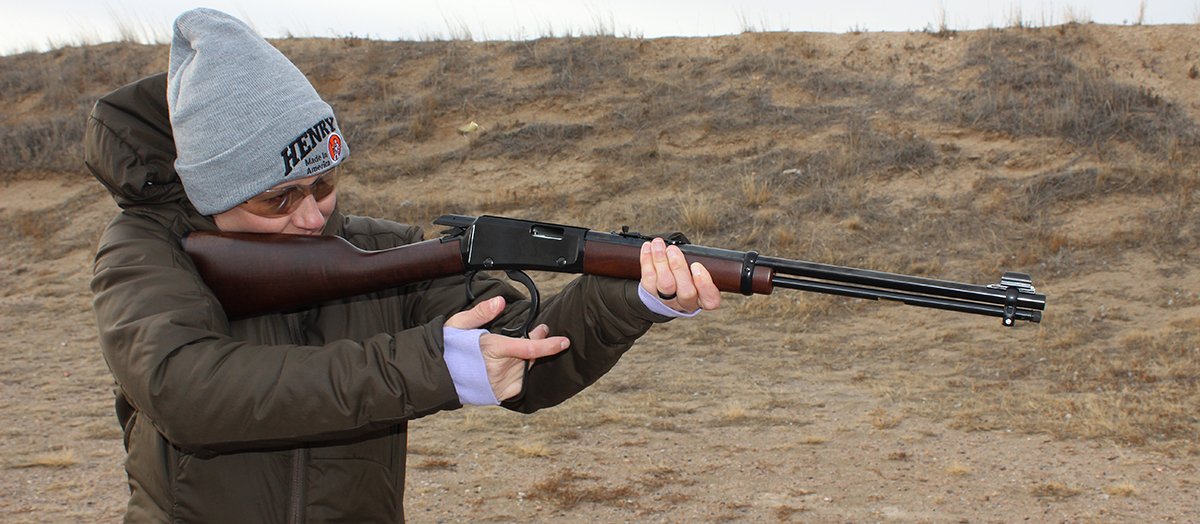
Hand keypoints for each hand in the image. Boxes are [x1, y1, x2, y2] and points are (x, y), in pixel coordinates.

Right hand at [445, 296, 569, 400]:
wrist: (436, 376)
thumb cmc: (447, 348)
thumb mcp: (458, 324)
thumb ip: (480, 312)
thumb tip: (499, 301)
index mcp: (492, 349)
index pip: (529, 349)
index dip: (549, 345)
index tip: (564, 340)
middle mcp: (498, 369)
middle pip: (530, 356)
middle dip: (537, 342)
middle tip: (538, 330)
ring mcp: (499, 384)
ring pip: (526, 369)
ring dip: (529, 358)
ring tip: (523, 346)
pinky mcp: (498, 395)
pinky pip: (520, 384)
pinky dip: (522, 373)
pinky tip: (515, 365)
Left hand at [640, 237, 721, 312]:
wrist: (663, 294)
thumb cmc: (685, 279)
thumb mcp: (698, 274)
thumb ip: (697, 267)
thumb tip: (689, 251)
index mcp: (703, 299)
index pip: (710, 300)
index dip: (704, 284)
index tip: (697, 266)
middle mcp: (686, 304)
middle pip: (686, 292)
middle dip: (679, 268)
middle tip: (672, 250)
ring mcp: (668, 302)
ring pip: (665, 285)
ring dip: (660, 261)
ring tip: (658, 245)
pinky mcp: (651, 296)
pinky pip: (648, 280)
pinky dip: (647, 261)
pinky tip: (648, 248)